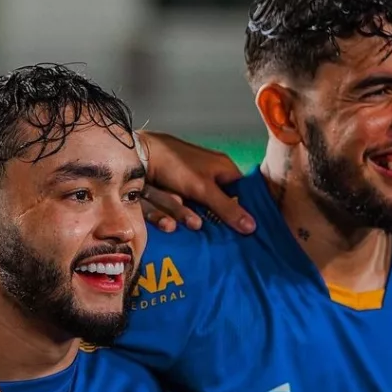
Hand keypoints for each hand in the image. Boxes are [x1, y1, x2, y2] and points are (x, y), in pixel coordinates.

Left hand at [138, 130, 255, 233]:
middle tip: (218, 236)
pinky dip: (171, 213)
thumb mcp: (205, 189)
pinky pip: (176, 205)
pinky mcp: (172, 189)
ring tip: (189, 227)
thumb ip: (227, 208)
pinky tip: (168, 224)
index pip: (242, 191)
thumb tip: (252, 227)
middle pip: (218, 203)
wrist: (139, 154)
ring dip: (187, 216)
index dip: (244, 209)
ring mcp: (189, 182)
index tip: (246, 230)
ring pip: (195, 207)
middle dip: (214, 218)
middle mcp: (208, 174)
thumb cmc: (176, 165)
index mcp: (222, 168)